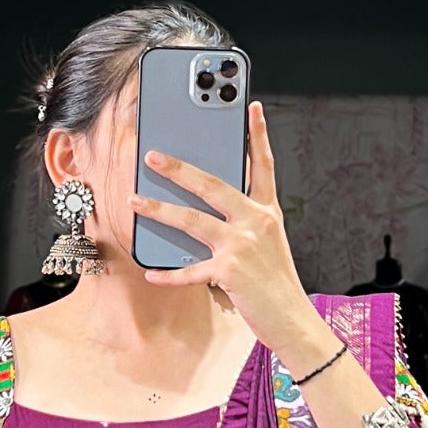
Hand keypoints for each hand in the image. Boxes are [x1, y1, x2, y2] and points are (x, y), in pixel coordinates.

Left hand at [131, 100, 318, 356]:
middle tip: (153, 156)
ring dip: (159, 210)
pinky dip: (169, 274)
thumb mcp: (267, 244)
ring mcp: (242, 245)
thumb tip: (204, 212)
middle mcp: (255, 222)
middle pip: (213, 185)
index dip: (257, 135)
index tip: (252, 107)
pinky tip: (151, 272)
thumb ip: (243, 224)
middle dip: (179, 168)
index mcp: (267, 212)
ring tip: (135, 201)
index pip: (263, 166)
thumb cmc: (276, 283)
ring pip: (192, 220)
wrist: (292, 320)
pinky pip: (190, 271)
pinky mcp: (229, 272)